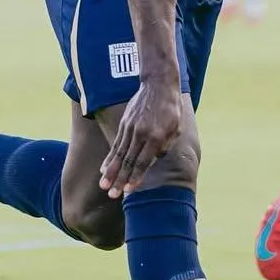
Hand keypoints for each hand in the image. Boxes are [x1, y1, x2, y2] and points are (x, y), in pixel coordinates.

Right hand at [100, 77, 181, 198]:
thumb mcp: (176, 129)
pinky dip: (109, 158)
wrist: (158, 85)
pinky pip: (116, 144)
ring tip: (104, 186)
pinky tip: (103, 169)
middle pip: (128, 161)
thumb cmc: (171, 109)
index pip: (143, 161)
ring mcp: (130, 128)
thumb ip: (165, 146)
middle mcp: (140, 133)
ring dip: (110, 172)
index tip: (129, 190)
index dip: (135, 177)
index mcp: (155, 136)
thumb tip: (152, 160)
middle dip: (119, 179)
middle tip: (112, 195)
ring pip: (118, 154)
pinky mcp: (124, 124)